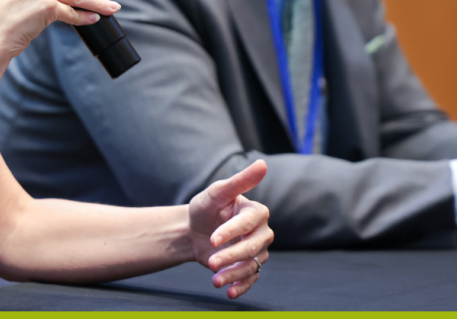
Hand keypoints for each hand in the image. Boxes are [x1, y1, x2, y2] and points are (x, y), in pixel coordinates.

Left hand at [188, 160, 272, 298]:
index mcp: (256, 211)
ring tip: (214, 280)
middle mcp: (261, 232)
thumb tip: (262, 164)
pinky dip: (241, 287)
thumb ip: (239, 181)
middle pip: (252, 247)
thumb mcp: (216, 193)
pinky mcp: (250, 267)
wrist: (193, 232)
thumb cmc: (205, 209)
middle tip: (211, 262)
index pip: (248, 222)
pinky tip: (228, 291)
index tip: (213, 239)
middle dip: (231, 256)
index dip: (231, 231)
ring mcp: (257, 251)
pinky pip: (251, 279)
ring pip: (251, 265)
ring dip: (233, 274)